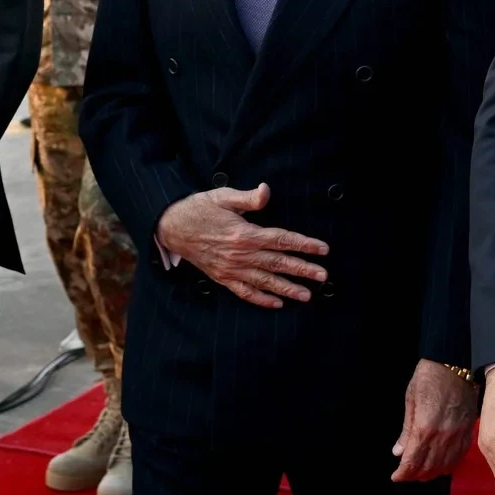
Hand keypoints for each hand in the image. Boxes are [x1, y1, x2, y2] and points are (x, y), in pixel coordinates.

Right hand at [155, 183, 326, 308]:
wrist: (171, 227)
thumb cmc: (198, 208)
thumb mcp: (223, 196)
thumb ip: (248, 198)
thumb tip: (266, 191)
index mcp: (245, 234)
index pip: (282, 239)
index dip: (304, 245)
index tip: (322, 249)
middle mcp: (241, 255)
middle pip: (278, 263)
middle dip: (303, 270)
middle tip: (323, 276)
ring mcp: (231, 269)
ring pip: (265, 281)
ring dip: (287, 289)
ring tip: (306, 295)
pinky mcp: (222, 277)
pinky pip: (245, 292)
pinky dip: (261, 299)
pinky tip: (276, 304)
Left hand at [391, 360, 477, 481]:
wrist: (455, 363)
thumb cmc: (430, 377)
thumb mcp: (410, 401)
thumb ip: (406, 430)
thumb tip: (398, 452)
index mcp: (425, 428)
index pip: (412, 462)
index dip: (403, 473)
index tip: (396, 477)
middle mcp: (443, 436)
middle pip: (428, 468)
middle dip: (415, 475)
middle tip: (406, 475)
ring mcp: (458, 435)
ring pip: (445, 466)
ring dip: (431, 473)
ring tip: (422, 473)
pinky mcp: (468, 431)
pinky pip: (459, 457)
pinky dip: (449, 465)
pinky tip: (441, 465)